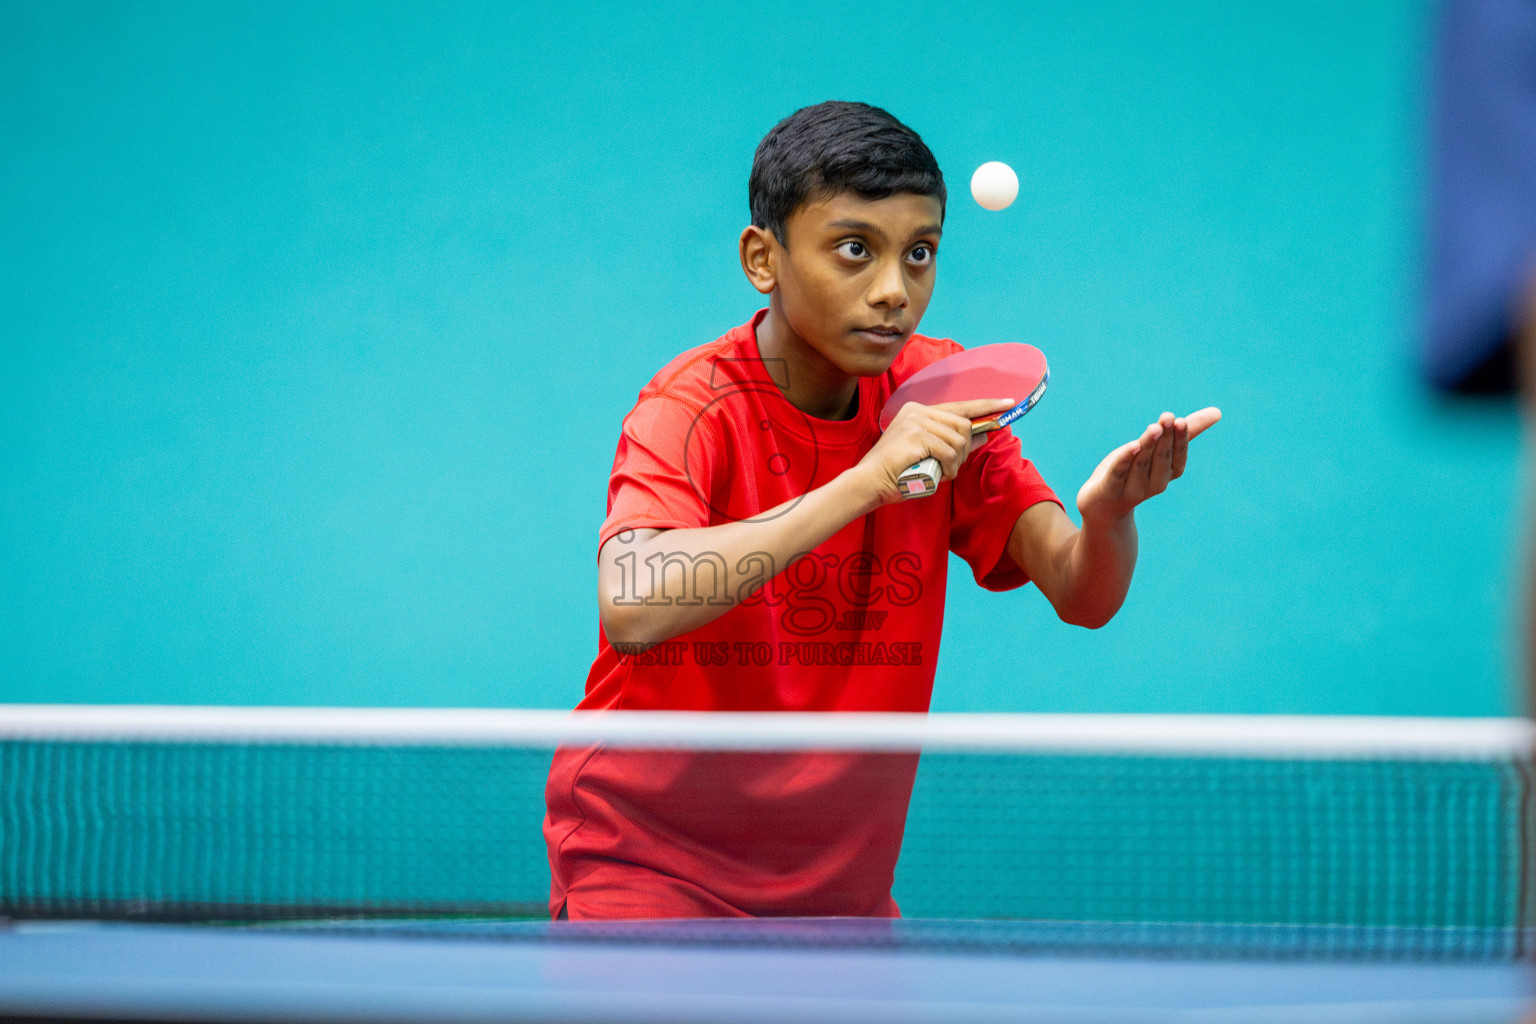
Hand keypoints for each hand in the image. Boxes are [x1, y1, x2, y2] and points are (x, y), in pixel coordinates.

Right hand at [854, 397, 1018, 505]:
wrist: (869, 482)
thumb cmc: (897, 472)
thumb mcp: (930, 454)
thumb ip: (954, 442)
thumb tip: (985, 433)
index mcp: (918, 410)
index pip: (959, 406)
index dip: (985, 406)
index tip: (1007, 403)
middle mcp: (917, 411)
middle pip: (963, 424)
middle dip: (965, 448)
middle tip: (951, 466)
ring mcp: (916, 421)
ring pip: (959, 439)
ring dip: (955, 462)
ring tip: (940, 472)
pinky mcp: (916, 436)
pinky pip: (949, 452)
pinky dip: (948, 467)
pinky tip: (938, 474)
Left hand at [1077, 408, 1221, 525]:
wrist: (1103, 506)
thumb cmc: (1134, 471)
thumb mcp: (1157, 448)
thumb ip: (1185, 432)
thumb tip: (1218, 412)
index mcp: (1167, 474)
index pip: (1177, 458)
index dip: (1180, 441)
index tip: (1181, 421)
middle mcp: (1153, 484)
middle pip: (1160, 459)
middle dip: (1165, 438)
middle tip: (1168, 417)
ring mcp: (1132, 489)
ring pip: (1140, 464)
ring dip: (1148, 445)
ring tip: (1154, 427)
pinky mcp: (1109, 489)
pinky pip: (1118, 473)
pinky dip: (1125, 460)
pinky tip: (1132, 446)